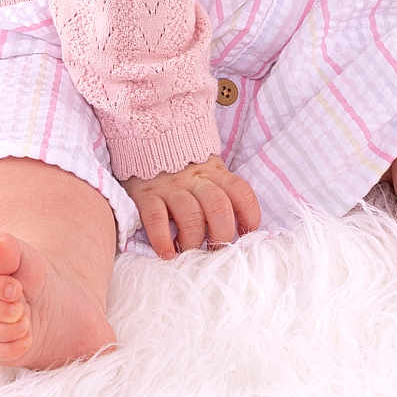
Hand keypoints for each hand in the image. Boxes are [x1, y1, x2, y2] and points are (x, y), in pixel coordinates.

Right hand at [118, 154, 260, 258]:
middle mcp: (196, 179)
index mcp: (215, 173)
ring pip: (190, 215)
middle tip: (214, 250)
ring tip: (190, 253)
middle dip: (221, 234)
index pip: (240, 192)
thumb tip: (241, 227)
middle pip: (218, 207)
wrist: (146, 143)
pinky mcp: (147, 194)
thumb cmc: (182, 168)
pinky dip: (162, 239)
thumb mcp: (207, 171)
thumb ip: (221, 191)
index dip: (250, 215)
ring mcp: (171, 186)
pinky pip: (156, 218)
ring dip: (193, 240)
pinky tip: (167, 253)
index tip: (246, 234)